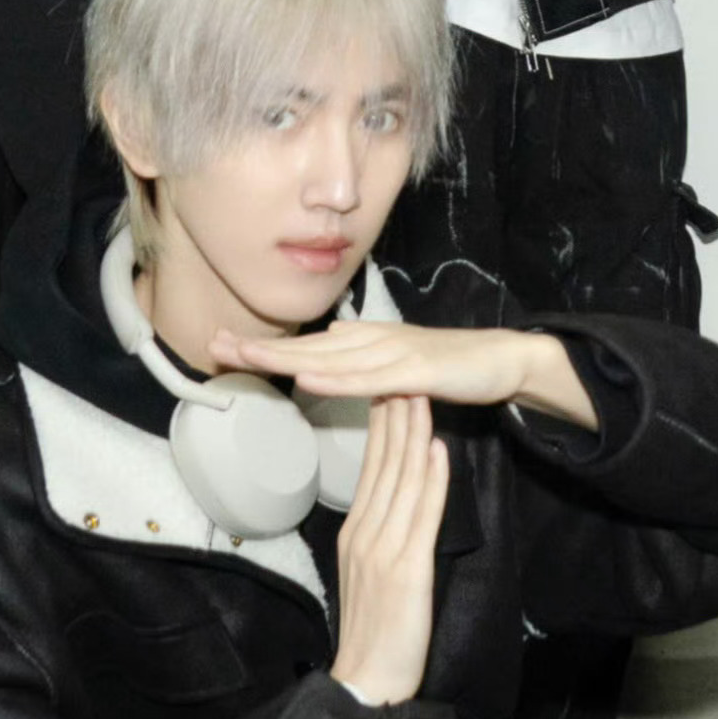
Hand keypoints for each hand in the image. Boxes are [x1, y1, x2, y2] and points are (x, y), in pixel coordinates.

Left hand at [210, 317, 595, 430]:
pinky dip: (336, 377)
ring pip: (331, 357)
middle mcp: (373, 340)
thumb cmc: (450, 363)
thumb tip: (326, 346)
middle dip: (260, 344)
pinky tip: (308, 377)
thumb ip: (360, 357)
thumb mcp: (395, 362)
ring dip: (287, 355)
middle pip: (307, 345)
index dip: (264, 344)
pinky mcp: (416, 372)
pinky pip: (370, 378)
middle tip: (214, 343)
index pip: (305, 344)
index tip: (221, 345)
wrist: (503, 360)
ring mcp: (394, 354)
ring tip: (246, 354)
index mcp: (365, 340)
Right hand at [326, 394, 450, 705]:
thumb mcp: (366, 577)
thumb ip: (377, 539)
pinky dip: (432, 480)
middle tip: (402, 370)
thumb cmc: (374, 635)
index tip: (388, 391)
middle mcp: (364, 535)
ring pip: (401, 481)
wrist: (367, 680)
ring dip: (413, 436)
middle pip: (382, 466)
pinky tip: (439, 451)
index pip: (370, 470)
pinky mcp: (406, 570)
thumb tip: (392, 506)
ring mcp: (383, 551)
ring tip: (421, 395)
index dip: (381, 429)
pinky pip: (422, 516)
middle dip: (395, 418)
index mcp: (355, 535)